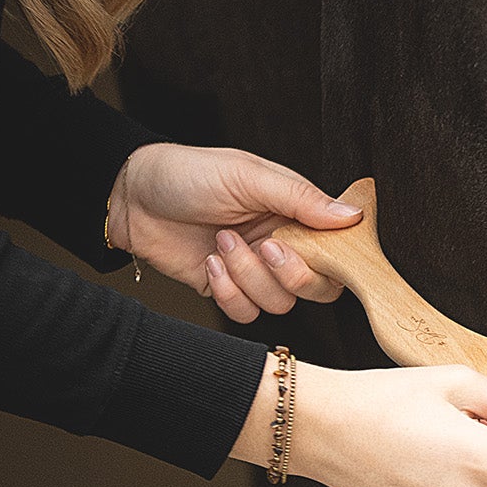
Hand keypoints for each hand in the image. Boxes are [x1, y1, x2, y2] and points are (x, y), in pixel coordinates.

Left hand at [108, 143, 361, 317]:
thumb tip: (353, 216)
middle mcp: (282, 242)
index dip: (332, 257)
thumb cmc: (191, 173)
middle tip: (265, 246)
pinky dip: (228, 292)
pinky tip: (210, 263)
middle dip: (292, 274)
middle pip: (318, 286)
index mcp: (295, 211)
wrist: (133, 196)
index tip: (308, 245)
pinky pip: (246, 313)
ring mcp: (254, 269)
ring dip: (249, 276)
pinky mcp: (227, 289)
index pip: (338, 247)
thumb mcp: (248, 176)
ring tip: (222, 242)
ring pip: (280, 302)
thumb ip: (301, 198)